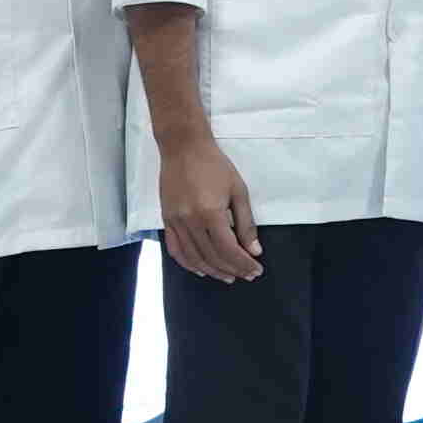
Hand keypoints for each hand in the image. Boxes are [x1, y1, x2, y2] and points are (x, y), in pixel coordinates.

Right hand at [160, 130, 262, 284]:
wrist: (183, 147)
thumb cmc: (213, 164)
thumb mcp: (238, 191)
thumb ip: (246, 223)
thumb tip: (254, 250)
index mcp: (210, 213)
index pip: (229, 250)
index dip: (243, 264)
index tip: (255, 270)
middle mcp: (190, 221)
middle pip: (212, 257)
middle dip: (232, 269)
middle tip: (246, 275)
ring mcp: (175, 222)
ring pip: (194, 258)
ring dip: (212, 271)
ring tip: (227, 276)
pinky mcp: (166, 220)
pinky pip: (175, 249)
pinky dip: (188, 263)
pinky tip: (200, 269)